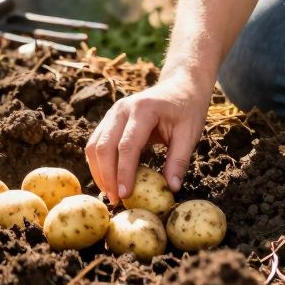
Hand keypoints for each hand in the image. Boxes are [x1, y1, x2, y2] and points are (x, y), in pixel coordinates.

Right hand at [85, 75, 211, 203]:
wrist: (180, 85)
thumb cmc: (187, 108)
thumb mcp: (190, 133)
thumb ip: (179, 160)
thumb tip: (171, 188)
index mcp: (143, 110)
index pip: (127, 145)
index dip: (124, 172)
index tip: (125, 195)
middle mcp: (122, 109)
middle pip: (104, 146)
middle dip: (106, 176)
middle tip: (115, 200)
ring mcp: (113, 112)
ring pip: (94, 145)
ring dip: (99, 171)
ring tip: (110, 194)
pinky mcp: (110, 119)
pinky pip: (96, 143)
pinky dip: (98, 163)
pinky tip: (108, 180)